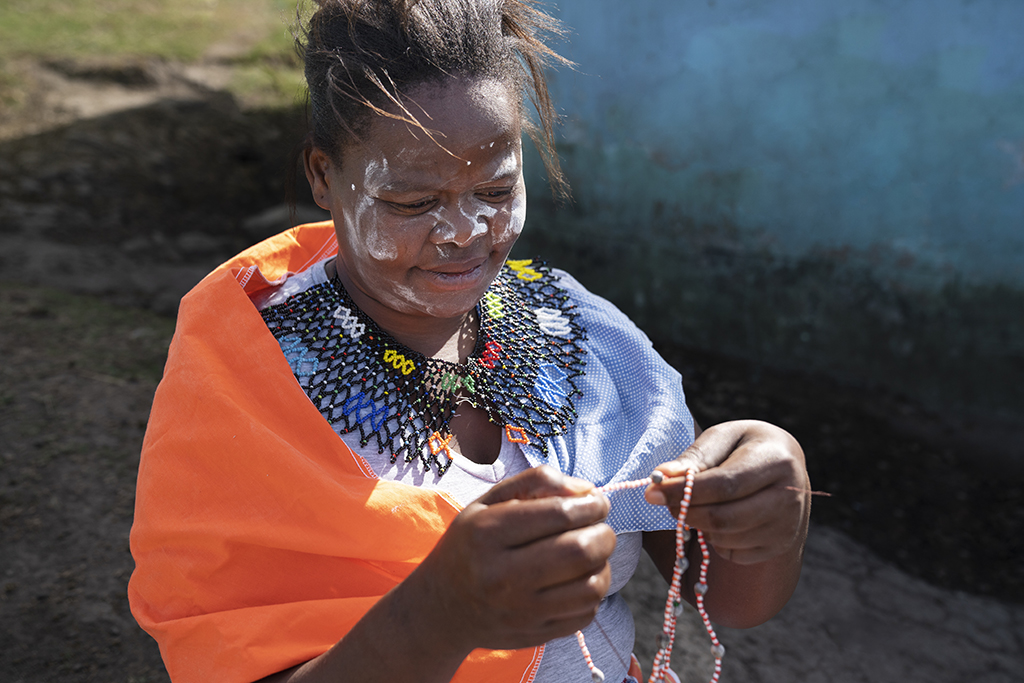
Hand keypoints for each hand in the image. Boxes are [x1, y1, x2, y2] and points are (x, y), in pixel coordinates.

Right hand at [413, 465, 616, 651]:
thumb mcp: (488, 503)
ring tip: (591, 554)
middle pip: (580, 550)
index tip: (597, 502)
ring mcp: (520, 610)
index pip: (559, 513)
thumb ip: (536, 483)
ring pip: (591, 586)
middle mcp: (502, 574)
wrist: (442, 607)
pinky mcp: (536, 635)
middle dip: (603, 533)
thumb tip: (586, 490)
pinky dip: (593, 593)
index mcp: (488, 533)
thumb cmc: (471, 545)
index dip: (591, 504)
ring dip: (603, 564)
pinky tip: (578, 580)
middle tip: (599, 527)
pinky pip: (587, 613)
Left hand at [645, 420, 808, 565]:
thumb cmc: (747, 448)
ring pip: (725, 539)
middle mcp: (789, 497)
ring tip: (700, 503)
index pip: (725, 484)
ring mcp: (787, 527)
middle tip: (666, 502)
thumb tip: (662, 476)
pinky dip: (715, 539)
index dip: (685, 491)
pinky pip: (733, 553)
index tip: (652, 492)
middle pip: (724, 518)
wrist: (786, 471)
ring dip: (700, 525)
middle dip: (686, 512)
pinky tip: (721, 517)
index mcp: (777, 461)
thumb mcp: (723, 439)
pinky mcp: (780, 547)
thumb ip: (695, 457)